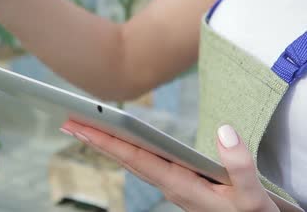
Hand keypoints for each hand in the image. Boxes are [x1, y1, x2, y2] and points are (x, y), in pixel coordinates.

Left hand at [60, 122, 279, 211]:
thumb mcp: (253, 197)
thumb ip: (238, 166)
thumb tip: (223, 130)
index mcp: (181, 186)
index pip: (137, 159)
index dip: (108, 142)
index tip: (83, 128)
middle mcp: (171, 187)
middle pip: (126, 159)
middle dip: (96, 140)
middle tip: (67, 122)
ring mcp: (173, 187)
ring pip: (133, 162)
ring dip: (107, 144)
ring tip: (84, 128)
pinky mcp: (180, 186)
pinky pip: (145, 164)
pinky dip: (127, 150)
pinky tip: (120, 143)